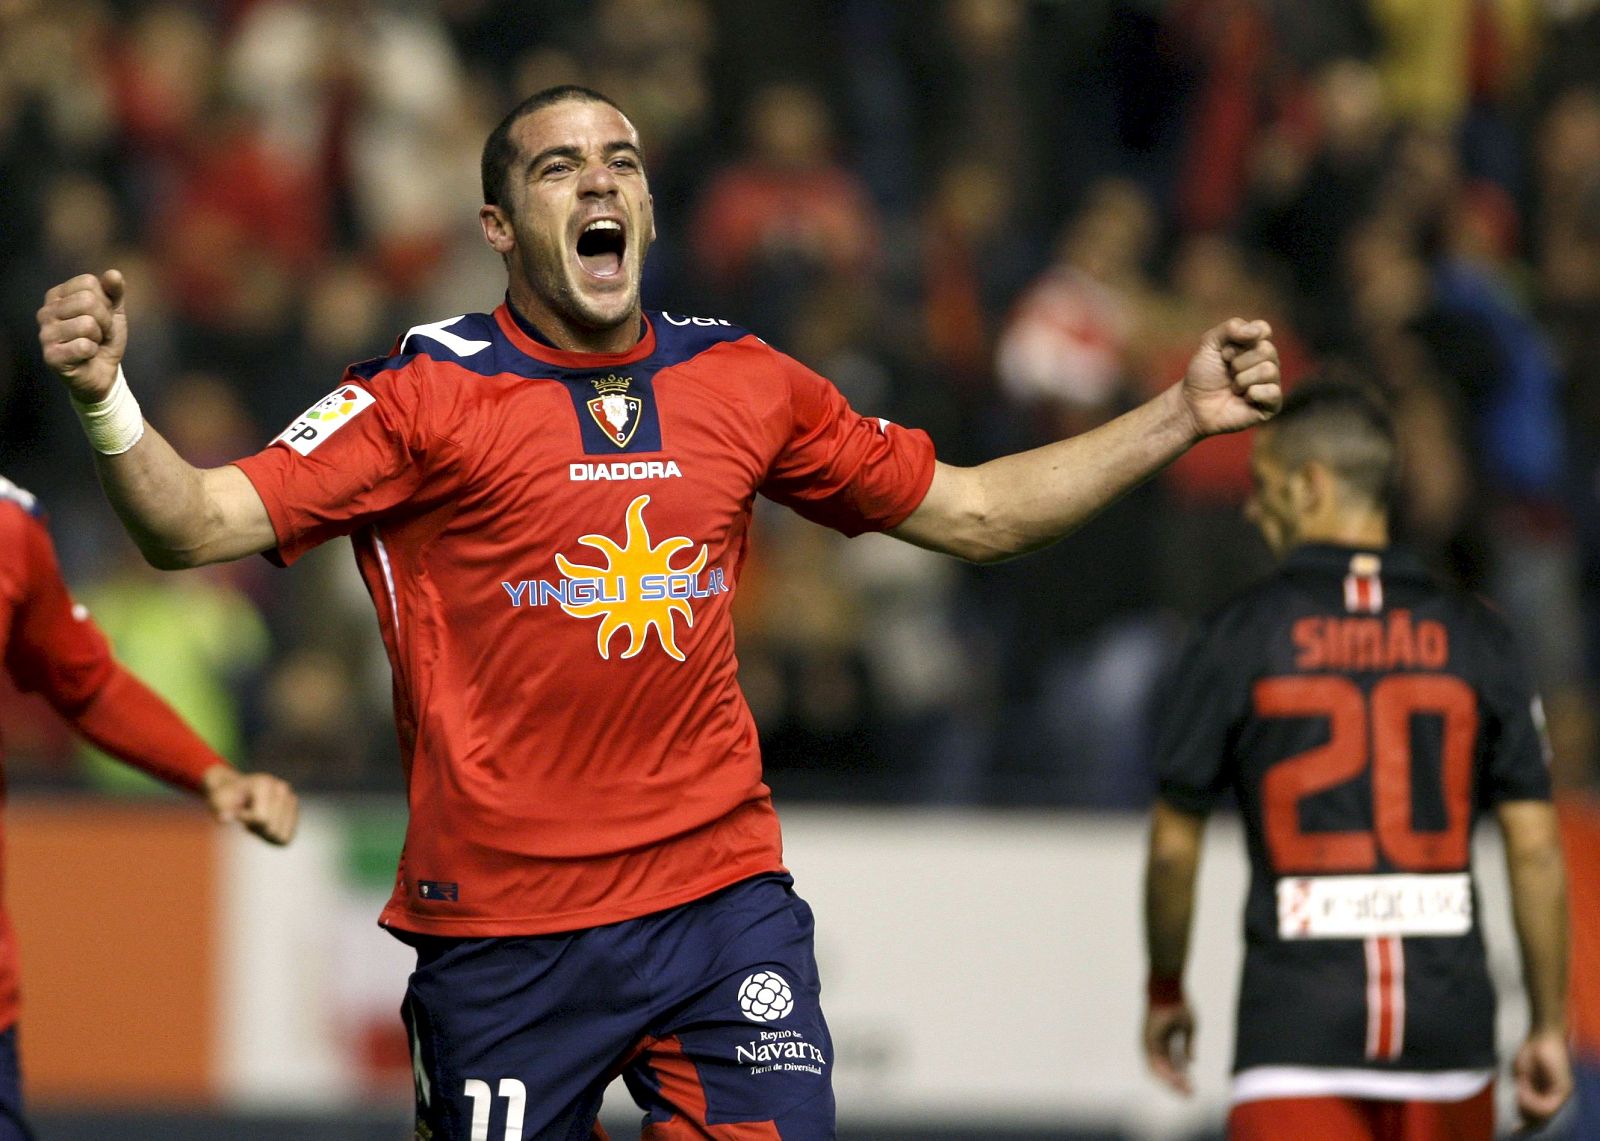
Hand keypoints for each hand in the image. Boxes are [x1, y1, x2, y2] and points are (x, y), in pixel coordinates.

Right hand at [37, 269, 127, 402]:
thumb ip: (115, 291)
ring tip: (92, 344)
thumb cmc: (104, 339)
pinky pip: (84, 346)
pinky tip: (85, 357)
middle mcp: (45, 311)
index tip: (102, 317)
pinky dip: (93, 352)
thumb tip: (113, 274)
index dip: (106, 302)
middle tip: (100, 334)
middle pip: (88, 301)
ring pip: (87, 324)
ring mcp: (45, 334)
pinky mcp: (50, 356)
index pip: (89, 282)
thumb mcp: (114, 312)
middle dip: (105, 321)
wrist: (103, 373)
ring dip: (99, 338)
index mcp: (57, 295)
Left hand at [202, 765, 298, 845]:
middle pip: (272, 828)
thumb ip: (222, 810)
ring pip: (280, 834)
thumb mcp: (219, 801)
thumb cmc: (226, 796)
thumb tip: (223, 818)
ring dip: (264, 833)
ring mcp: (291, 798)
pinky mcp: (294, 810)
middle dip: (256, 828)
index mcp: (265, 783)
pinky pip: (286, 836)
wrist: (236, 788)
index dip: (246, 821)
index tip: (238, 812)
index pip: (261, 819)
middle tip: (247, 816)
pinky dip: (273, 836)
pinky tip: (265, 825)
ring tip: (256, 820)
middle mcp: (282, 789)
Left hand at [1143, 1000, 1196, 1094]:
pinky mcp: (1147, 1042)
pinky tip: (1176, 1081)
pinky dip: (1165, 1073)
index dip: (1183, 1076)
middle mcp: (1155, 1044)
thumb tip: (1192, 1062)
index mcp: (1166, 1040)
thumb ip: (1189, 1045)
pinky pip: (1154, 1063)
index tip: (1193, 1087)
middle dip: (1178, 1083)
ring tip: (1184, 1092)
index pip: (1174, 1064)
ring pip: (1159, 1070)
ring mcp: (1149, 1044)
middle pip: (1166, 1069)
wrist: (1168, 990)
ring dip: (1171, 1082)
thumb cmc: (1179, 1004)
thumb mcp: (1188, 1028)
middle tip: (1190, 1094)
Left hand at [1181, 318, 1281, 437]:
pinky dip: (1252, 394)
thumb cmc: (1202, 375)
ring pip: (1269, 370)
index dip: (1241, 339)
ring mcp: (1271, 384)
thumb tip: (1257, 332)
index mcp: (1255, 346)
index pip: (1263, 329)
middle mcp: (1267, 363)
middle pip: (1266, 350)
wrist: (1193, 405)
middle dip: (1239, 362)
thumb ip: (1231, 328)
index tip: (1225, 353)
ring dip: (1242, 380)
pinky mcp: (1272, 405)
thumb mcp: (1209, 343)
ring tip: (1233, 388)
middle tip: (1228, 373)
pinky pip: (1273, 392)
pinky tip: (1242, 400)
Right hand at [1512, 1029, 1571, 1129]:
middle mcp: (1557, 1096)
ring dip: (1526, 1105)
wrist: (1542, 1035)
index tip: (1514, 1130)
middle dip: (1527, 1121)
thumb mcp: (1522, 1075)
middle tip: (1515, 1126)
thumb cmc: (1529, 1051)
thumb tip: (1522, 1107)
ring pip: (1543, 1115)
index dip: (1527, 1125)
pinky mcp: (1564, 1090)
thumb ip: (1523, 1092)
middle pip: (1541, 1120)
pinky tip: (1522, 1090)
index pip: (1539, 1117)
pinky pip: (1547, 1108)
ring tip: (1519, 1088)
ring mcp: (1562, 1094)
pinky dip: (1531, 1102)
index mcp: (1546, 1093)